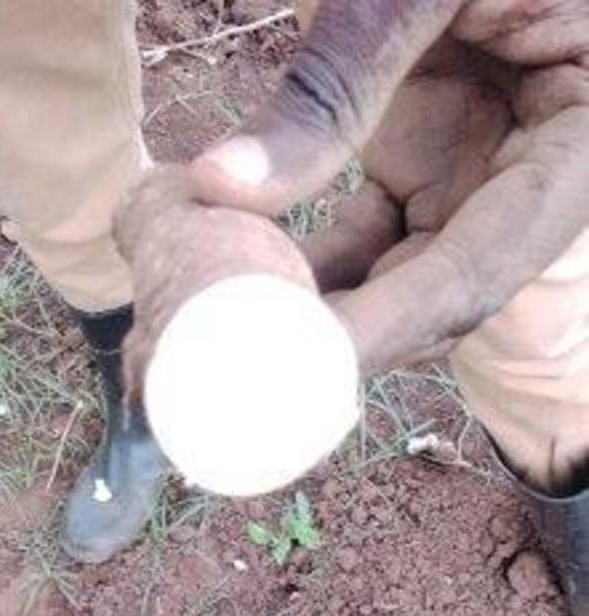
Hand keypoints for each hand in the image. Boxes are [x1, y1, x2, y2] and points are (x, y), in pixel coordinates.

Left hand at [191, 1, 588, 373]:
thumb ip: (337, 80)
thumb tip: (219, 186)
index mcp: (573, 147)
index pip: (476, 273)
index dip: (390, 330)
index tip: (304, 366)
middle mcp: (521, 185)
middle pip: (431, 300)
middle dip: (342, 345)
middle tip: (241, 379)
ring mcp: (473, 178)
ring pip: (391, 278)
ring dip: (315, 312)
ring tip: (227, 340)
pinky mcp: (425, 164)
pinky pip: (364, 237)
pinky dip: (303, 260)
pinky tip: (237, 275)